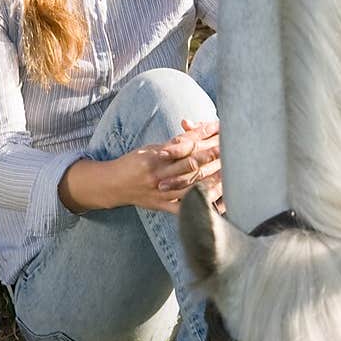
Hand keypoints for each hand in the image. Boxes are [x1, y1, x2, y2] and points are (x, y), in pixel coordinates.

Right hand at [59, 118, 221, 214]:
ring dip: (209, 180)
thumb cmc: (133, 164)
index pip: (183, 147)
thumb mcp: (149, 148)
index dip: (202, 140)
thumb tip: (196, 132)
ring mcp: (160, 192)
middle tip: (228, 152)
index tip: (218, 135)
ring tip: (227, 175)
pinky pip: (182, 208)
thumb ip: (173, 143)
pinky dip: (198, 205)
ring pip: (189, 186)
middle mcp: (158, 175)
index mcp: (155, 157)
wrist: (112, 186)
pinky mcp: (160, 206)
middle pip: (189, 165)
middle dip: (210, 158)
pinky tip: (213, 203)